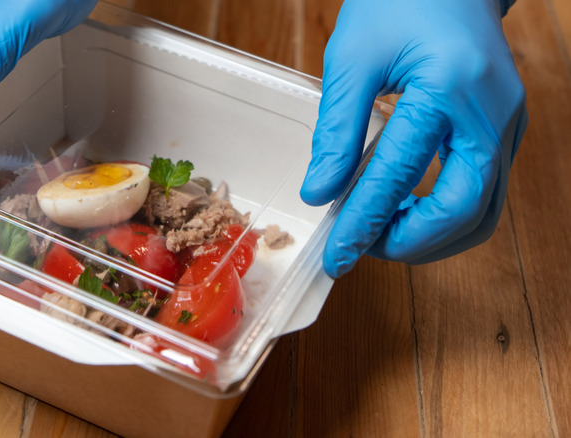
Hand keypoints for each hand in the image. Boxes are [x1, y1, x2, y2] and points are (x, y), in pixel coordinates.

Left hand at [300, 0, 526, 277]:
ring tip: (378, 234)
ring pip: (482, 212)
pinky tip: (404, 213)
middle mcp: (492, 113)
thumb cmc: (400, 2)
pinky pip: (482, 193)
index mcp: (450, 87)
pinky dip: (443, 216)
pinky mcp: (505, 132)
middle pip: (463, 210)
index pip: (401, 175)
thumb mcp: (354, 58)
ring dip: (430, 237)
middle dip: (408, 243)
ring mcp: (507, 125)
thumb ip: (338, 130)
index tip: (335, 254)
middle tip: (360, 249)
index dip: (364, 221)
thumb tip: (320, 192)